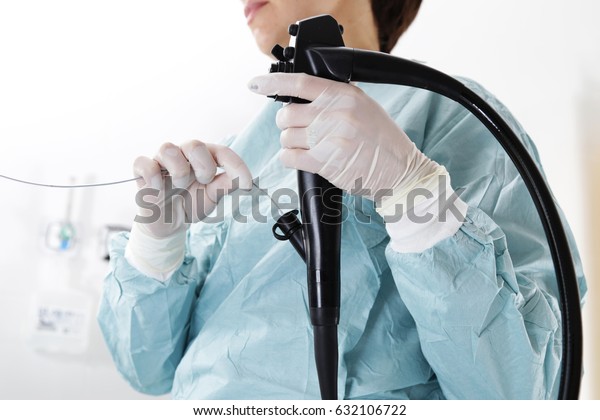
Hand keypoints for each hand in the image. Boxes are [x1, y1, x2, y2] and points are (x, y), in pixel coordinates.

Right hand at [133, 140, 251, 238]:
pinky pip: (144, 163)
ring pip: (167, 149)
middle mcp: (183, 154)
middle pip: (194, 144)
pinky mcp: (142, 172)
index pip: (221, 152)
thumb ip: (227, 186)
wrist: (168, 225)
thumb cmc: (191, 203)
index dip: (235, 165)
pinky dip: (153, 178)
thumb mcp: (213, 197)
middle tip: (205, 182)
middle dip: (204, 166)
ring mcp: (161, 161)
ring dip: (179, 171)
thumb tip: (246, 180)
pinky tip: (159, 191)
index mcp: (203, 157)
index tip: (247, 184)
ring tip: (180, 186)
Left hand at [248, 73, 439, 201]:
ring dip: (291, 143)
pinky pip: (289, 157)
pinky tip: (304, 158)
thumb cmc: (381, 140)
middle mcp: (336, 114)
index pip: (300, 83)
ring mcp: (330, 138)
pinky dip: (291, 158)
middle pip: (287, 114)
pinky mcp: (325, 163)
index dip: (273, 82)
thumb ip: (334, 98)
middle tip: (300, 130)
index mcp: (344, 95)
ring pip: (286, 137)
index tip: (255, 85)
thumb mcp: (363, 106)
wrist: (400, 170)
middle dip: (287, 124)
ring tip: (309, 146)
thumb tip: (299, 97)